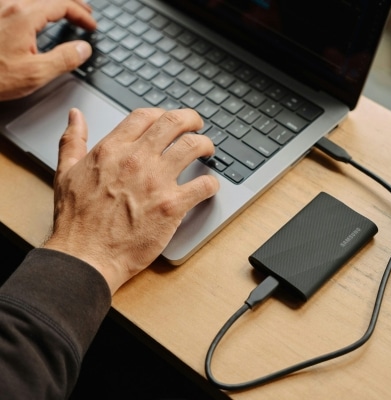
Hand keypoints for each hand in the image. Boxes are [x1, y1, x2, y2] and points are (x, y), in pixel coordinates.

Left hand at [0, 0, 96, 100]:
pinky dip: (34, 4)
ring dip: (52, 2)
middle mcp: (9, 4)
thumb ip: (64, 59)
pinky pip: (17, 1)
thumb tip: (83, 48)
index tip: (92, 26)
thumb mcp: (35, 74)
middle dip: (71, 3)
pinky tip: (35, 11)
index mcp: (24, 16)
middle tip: (85, 13)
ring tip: (64, 9)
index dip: (81, 15)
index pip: (62, 5)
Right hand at [44, 108, 219, 293]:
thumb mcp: (65, 173)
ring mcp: (156, 182)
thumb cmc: (75, 220)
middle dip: (192, 120)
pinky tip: (209, 186)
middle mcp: (136, 160)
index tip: (169, 121)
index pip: (145, 116)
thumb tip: (75, 116)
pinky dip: (212, 183)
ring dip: (205, 145)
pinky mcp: (172, 206)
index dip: (162, 114)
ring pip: (193, 146)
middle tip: (197, 126)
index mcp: (112, 150)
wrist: (85, 256)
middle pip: (174, 122)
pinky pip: (203, 185)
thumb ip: (72, 141)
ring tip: (207, 150)